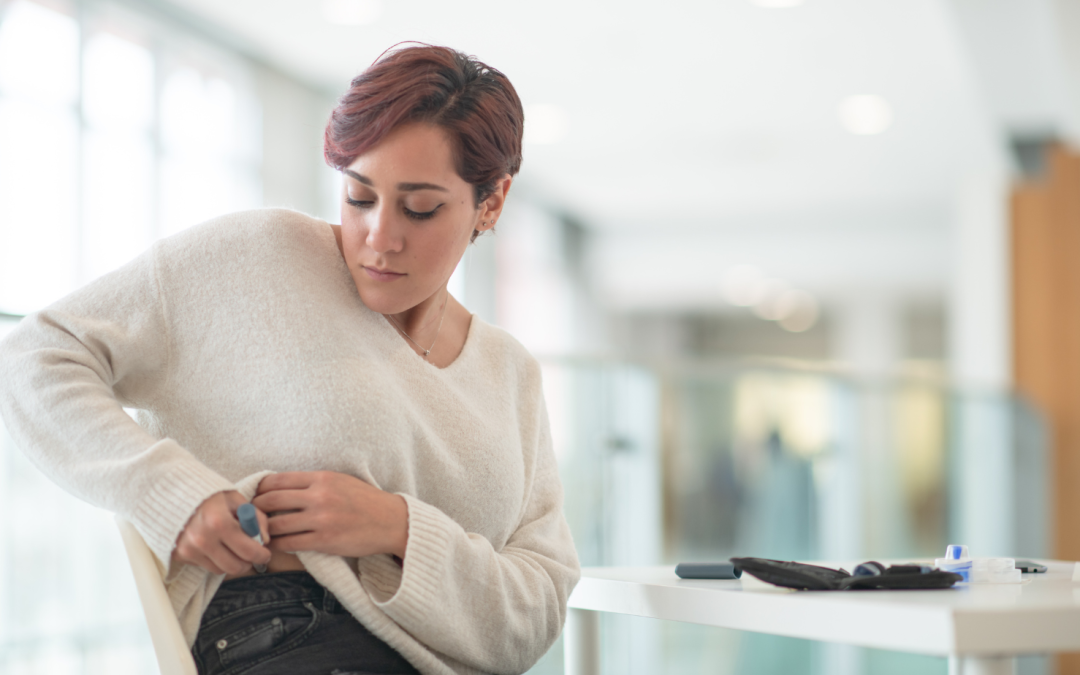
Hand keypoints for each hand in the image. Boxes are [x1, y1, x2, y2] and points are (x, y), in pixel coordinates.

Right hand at [172, 490, 271, 575]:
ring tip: (232, 548)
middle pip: (235, 567)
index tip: (265, 553)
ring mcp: (189, 550)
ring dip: (231, 562)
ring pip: (219, 570)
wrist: (172, 492)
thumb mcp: (236, 499)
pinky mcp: (179, 555)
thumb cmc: (208, 494)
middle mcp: (203, 540)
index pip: (248, 552)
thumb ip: (256, 518)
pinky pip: (204, 566)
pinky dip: (214, 559)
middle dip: (248, 562)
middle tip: (251, 554)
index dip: (262, 555)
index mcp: (219, 523)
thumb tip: (265, 540)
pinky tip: (215, 545)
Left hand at [252, 471, 408, 558]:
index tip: (254, 498)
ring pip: (277, 524)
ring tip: (258, 534)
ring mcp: (322, 519)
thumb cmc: (364, 500)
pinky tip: (273, 546)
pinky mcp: (325, 540)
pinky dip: (277, 545)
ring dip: (263, 531)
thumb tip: (280, 487)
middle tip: (249, 518)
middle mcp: (319, 496)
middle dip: (254, 511)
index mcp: (321, 478)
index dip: (259, 490)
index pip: (276, 480)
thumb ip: (312, 482)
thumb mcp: (339, 481)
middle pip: (270, 501)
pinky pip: (290, 544)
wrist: (391, 521)